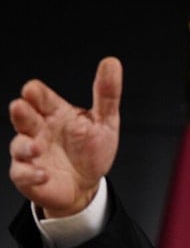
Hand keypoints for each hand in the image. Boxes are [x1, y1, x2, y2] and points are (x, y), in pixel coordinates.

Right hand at [8, 57, 121, 216]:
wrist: (86, 185)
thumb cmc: (92, 150)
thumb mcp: (105, 121)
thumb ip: (107, 93)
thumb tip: (112, 62)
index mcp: (56, 113)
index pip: (41, 98)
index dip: (36, 93)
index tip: (32, 89)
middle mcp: (39, 130)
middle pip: (24, 117)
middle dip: (21, 112)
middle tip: (20, 106)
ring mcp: (31, 153)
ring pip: (19, 146)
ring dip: (25, 145)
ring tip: (35, 146)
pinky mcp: (28, 176)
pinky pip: (23, 174)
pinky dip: (30, 174)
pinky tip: (43, 173)